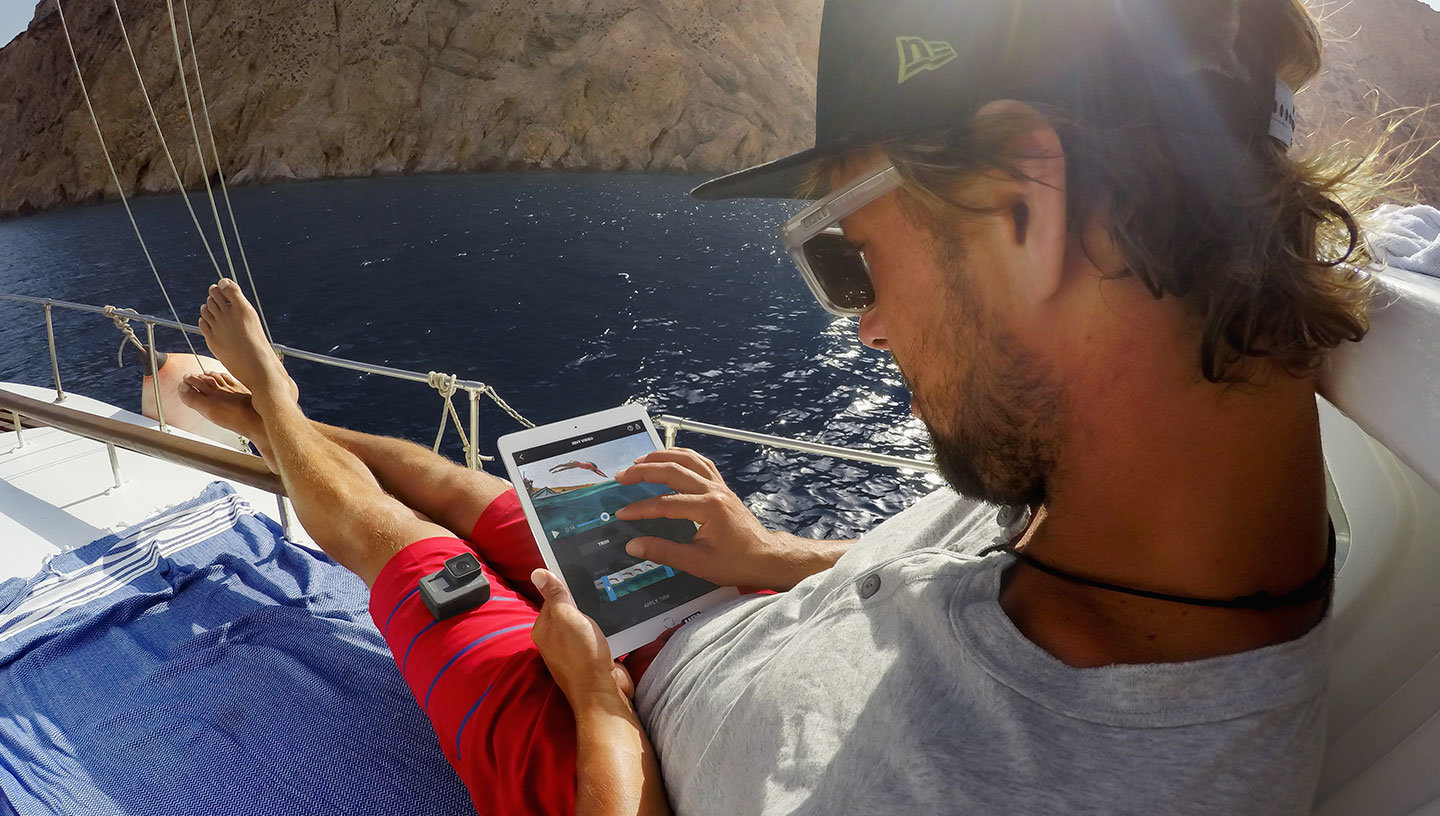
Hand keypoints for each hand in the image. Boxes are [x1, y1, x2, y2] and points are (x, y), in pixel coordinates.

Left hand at [531, 569, 633, 707]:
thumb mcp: (565, 617)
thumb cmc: (581, 655)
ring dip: (599, 613)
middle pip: (571, 610)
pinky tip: (619, 617)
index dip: (565, 584)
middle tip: (600, 582)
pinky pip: (601, 634)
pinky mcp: (595, 656)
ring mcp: (577, 649)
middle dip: (584, 598)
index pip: (551, 598)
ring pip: (588, 622)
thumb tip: (537, 572)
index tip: (581, 571)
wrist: (604, 693)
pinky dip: (609, 627)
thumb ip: (554, 595)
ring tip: (612, 597)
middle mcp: (557, 640)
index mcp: (544, 629)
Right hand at [614, 448, 819, 591]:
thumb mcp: (698, 563)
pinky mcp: (721, 486)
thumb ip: (664, 552)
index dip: (641, 508)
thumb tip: (634, 545)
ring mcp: (719, 485)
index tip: (622, 513)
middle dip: (644, 472)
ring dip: (661, 456)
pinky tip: (668, 457)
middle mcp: (714, 490)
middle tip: (622, 477)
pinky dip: (681, 455)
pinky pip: (700, 462)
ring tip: (639, 461)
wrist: (765, 557)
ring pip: (687, 459)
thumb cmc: (737, 562)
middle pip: (673, 471)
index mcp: (709, 509)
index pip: (665, 504)